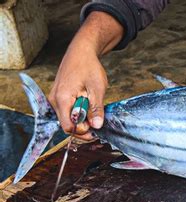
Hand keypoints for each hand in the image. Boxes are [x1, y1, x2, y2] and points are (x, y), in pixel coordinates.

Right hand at [48, 11, 123, 139]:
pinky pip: (66, 112)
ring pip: (66, 119)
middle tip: (97, 127)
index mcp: (62, 98)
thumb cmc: (89, 67)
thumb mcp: (97, 88)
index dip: (82, 131)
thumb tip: (97, 126)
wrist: (81, 52)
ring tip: (94, 116)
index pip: (68, 126)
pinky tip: (87, 110)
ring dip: (80, 122)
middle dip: (82, 128)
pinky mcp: (58, 97)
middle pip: (66, 125)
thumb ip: (96, 108)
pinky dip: (77, 115)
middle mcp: (54, 100)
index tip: (95, 130)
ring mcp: (54, 99)